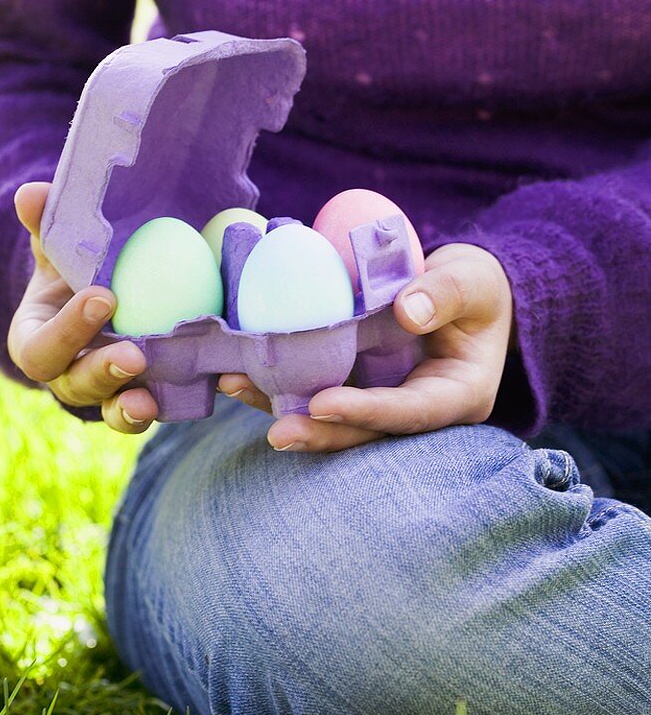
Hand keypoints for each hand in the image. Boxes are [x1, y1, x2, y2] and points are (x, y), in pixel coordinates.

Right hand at [8, 182, 158, 432]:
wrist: (105, 291)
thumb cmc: (75, 269)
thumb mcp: (60, 247)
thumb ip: (47, 225)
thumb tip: (31, 194)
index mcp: (36, 340)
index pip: (39, 348)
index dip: (67, 330)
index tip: (103, 297)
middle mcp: (65, 374)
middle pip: (75, 385)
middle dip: (101, 372)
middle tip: (135, 355)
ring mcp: (103, 392)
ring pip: (111, 409)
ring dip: (129, 409)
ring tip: (149, 401)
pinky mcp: (138, 396)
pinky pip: (147, 412)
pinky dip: (164, 408)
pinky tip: (186, 396)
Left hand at [217, 242, 514, 451]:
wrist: (464, 292)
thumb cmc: (477, 288)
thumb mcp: (475, 281)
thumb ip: (448, 292)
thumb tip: (408, 311)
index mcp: (458, 396)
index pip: (412, 413)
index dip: (367, 412)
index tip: (324, 403)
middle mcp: (416, 410)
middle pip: (366, 432)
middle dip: (320, 432)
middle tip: (277, 432)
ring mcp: (382, 400)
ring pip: (333, 417)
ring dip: (284, 408)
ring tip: (236, 388)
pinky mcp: (356, 385)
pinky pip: (316, 390)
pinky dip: (278, 383)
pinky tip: (238, 370)